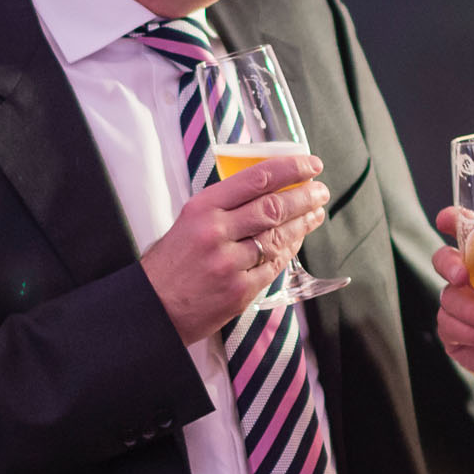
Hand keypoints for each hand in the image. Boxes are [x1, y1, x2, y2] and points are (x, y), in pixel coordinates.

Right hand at [141, 154, 327, 344]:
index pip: (257, 178)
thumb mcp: (188, 221)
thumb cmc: (171, 263)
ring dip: (303, 223)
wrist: (153, 308)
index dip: (291, 168)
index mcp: (202, 208)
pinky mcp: (239, 291)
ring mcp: (229, 264)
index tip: (311, 165)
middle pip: (274, 207)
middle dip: (306, 196)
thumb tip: (268, 189)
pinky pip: (273, 266)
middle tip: (321, 191)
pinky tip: (297, 241)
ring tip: (316, 214)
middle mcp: (216, 232)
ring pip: (279, 237)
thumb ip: (223, 206)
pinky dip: (289, 251)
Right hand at [432, 206, 473, 409]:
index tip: (446, 219)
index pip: (467, 232)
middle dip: (449, 265)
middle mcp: (471, 280)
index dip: (453, 220)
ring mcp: (458, 306)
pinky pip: (452, 330)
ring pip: (450, 301)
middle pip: (443, 260)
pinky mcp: (453, 333)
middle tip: (463, 278)